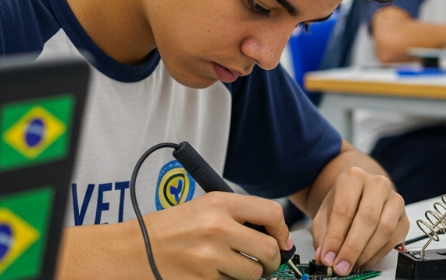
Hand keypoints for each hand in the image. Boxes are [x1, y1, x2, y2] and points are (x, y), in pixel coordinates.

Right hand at [141, 192, 291, 278]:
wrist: (132, 249)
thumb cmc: (169, 228)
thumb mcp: (204, 207)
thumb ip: (239, 215)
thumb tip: (276, 234)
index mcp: (220, 203)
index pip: (271, 213)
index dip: (282, 230)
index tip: (281, 240)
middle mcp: (217, 227)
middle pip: (268, 249)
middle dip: (272, 261)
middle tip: (266, 263)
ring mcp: (209, 256)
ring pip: (253, 273)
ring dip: (248, 275)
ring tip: (232, 267)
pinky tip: (214, 274)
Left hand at [310, 167, 408, 274]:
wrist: (360, 197)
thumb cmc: (342, 205)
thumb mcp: (325, 216)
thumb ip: (323, 236)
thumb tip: (325, 257)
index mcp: (353, 178)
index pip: (344, 210)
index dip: (335, 238)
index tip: (328, 258)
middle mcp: (377, 184)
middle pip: (367, 218)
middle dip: (352, 248)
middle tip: (341, 267)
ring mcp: (395, 200)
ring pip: (385, 229)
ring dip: (366, 253)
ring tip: (351, 265)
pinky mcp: (404, 217)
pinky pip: (394, 240)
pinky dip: (377, 255)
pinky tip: (364, 260)